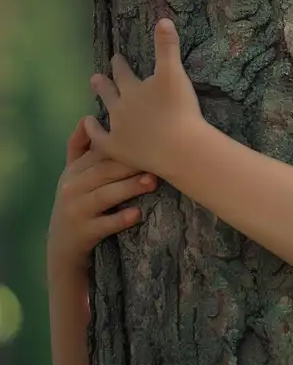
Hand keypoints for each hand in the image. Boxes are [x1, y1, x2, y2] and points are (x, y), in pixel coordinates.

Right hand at [47, 119, 157, 274]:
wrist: (63, 247)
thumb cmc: (77, 204)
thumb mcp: (73, 176)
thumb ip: (79, 147)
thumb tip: (87, 117)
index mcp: (73, 172)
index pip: (98, 154)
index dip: (121, 145)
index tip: (147, 138)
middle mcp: (72, 188)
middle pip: (103, 172)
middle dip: (129, 164)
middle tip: (157, 158)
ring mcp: (76, 211)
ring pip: (105, 196)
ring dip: (128, 188)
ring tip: (152, 182)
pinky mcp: (84, 232)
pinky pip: (104, 224)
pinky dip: (120, 220)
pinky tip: (137, 214)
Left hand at [85, 19, 202, 175]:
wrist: (179, 147)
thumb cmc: (179, 110)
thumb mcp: (175, 74)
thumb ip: (167, 47)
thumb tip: (163, 19)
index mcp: (134, 88)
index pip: (123, 72)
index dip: (119, 64)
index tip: (116, 57)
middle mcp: (121, 106)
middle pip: (110, 91)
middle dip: (105, 82)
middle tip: (96, 77)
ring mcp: (117, 129)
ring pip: (105, 114)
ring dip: (99, 104)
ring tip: (93, 102)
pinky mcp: (118, 149)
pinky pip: (99, 139)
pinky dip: (92, 131)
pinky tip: (89, 125)